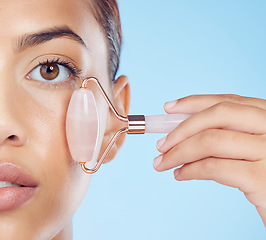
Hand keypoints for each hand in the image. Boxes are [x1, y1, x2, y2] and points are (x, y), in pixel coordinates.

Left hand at [153, 94, 265, 225]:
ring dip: (178, 152)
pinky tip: (180, 174)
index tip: (168, 108)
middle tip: (161, 145)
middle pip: (217, 116)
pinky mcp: (260, 178)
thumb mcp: (248, 147)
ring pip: (210, 141)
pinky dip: (189, 170)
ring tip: (163, 162)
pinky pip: (212, 167)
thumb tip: (179, 130)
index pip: (226, 101)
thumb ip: (224, 134)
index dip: (193, 103)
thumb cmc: (263, 174)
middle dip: (181, 129)